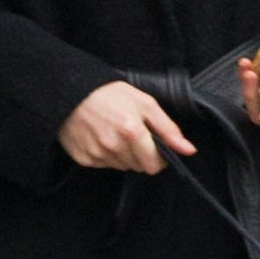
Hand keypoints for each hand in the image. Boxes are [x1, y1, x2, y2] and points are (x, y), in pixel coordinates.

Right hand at [58, 81, 195, 173]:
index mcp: (131, 131)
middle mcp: (113, 146)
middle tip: (132, 134)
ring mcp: (97, 154)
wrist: (70, 91)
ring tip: (114, 133)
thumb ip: (168, 129)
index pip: (154, 165)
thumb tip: (188, 150)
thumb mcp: (145, 103)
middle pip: (138, 167)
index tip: (155, 146)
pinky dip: (106, 155)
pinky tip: (101, 137)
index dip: (158, 158)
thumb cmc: (110, 94)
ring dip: (123, 155)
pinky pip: (104, 165)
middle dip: (141, 154)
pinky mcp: (83, 158)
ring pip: (122, 166)